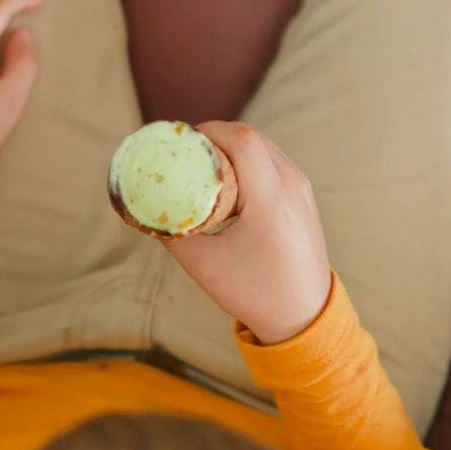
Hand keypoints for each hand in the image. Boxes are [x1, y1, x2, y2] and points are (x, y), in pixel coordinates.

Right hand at [162, 123, 330, 344]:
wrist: (305, 317)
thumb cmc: (255, 293)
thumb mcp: (204, 265)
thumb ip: (172, 234)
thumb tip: (145, 209)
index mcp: (272, 200)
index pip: (242, 140)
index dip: (207, 132)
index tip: (179, 145)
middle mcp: (292, 186)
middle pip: (251, 137)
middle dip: (214, 137)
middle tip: (184, 155)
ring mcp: (302, 190)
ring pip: (263, 147)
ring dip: (231, 149)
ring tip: (203, 168)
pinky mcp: (304, 197)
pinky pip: (273, 162)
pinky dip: (248, 162)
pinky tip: (228, 182)